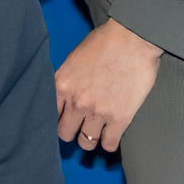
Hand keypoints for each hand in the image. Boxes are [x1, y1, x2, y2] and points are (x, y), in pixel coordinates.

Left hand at [51, 19, 164, 155]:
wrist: (134, 38)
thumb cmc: (105, 41)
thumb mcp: (75, 59)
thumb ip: (68, 81)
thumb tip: (65, 96)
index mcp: (62, 84)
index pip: (49, 114)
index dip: (57, 117)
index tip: (64, 118)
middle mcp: (76, 102)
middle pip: (65, 133)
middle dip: (71, 131)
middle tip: (79, 127)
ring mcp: (98, 112)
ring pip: (86, 142)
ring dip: (89, 138)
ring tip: (96, 133)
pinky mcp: (120, 119)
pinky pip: (108, 145)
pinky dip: (108, 143)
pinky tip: (111, 136)